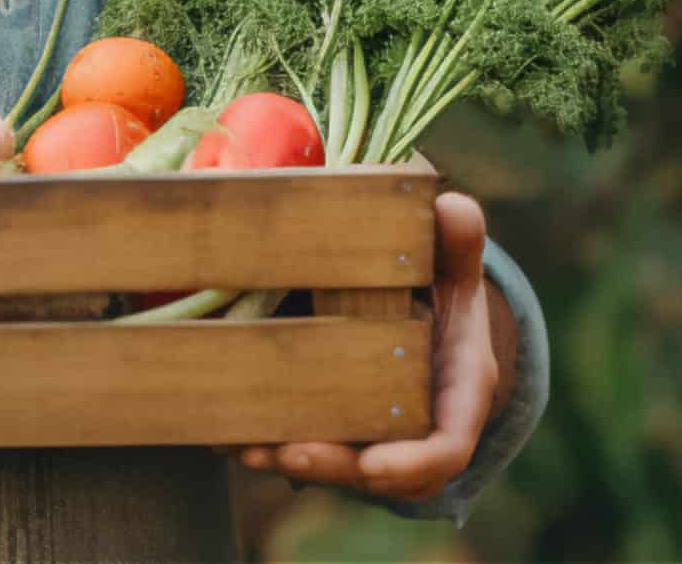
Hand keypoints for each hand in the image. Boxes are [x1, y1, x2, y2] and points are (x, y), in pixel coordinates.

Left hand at [232, 190, 500, 502]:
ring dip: (287, 460)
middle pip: (379, 471)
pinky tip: (224, 432)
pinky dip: (268, 443)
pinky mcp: (340, 429)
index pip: (445, 448)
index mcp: (457, 396)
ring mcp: (377, 437)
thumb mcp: (455, 266)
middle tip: (286, 453)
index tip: (373, 467)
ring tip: (243, 446)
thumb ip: (457, 242)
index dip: (410, 464)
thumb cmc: (444, 290)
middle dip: (331, 466)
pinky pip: (306, 446)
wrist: (429, 314)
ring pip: (336, 465)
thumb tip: (453, 210)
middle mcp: (418, 430)